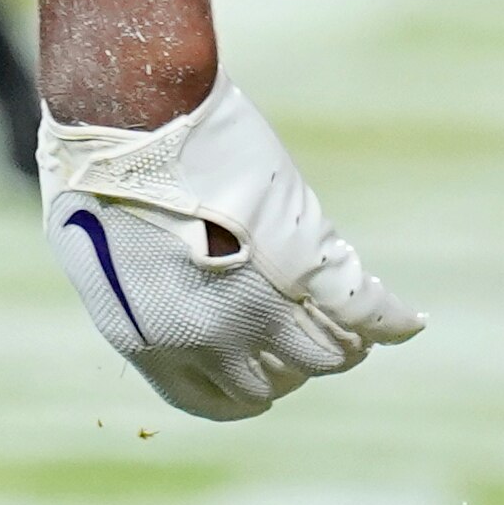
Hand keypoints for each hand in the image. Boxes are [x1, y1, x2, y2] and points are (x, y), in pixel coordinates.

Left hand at [37, 76, 422, 418]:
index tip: (255, 369)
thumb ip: (136, 285)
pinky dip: (391, 319)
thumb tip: (161, 292)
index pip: (209, 398)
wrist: (126, 106)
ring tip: (351, 328)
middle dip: (286, 367)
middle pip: (269, 383)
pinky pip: (363, 310)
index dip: (237, 388)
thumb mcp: (94, 245)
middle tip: (299, 339)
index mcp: (145, 339)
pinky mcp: (299, 261)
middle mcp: (203, 338)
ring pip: (324, 356)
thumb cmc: (95, 157)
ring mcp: (255, 304)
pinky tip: (409, 320)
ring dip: (342, 346)